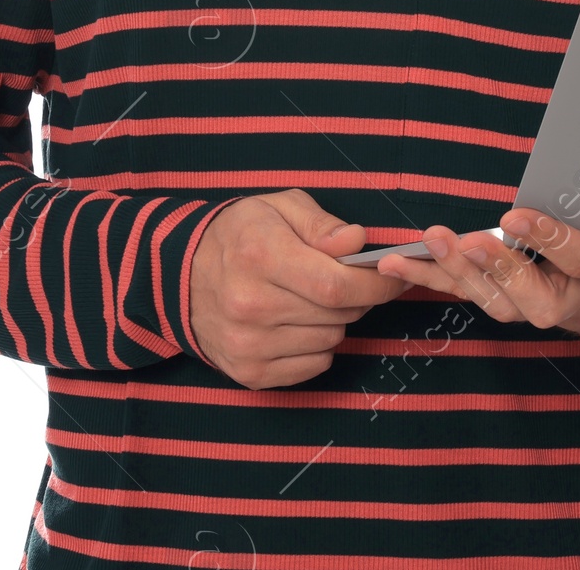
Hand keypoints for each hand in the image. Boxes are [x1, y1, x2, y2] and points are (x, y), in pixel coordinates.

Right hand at [188, 189, 408, 387]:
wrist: (183, 276)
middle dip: (358, 296)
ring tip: (312, 296)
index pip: (336, 285)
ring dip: (336, 320)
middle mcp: (250, 306)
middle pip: (338, 314)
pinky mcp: (249, 373)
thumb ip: (322, 224)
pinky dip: (319, 345)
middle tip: (349, 278)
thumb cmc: (242, 234)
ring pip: (330, 341)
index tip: (396, 276)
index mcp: (260, 257)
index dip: (376, 284)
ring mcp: (247, 345)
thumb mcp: (280, 207)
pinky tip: (298, 321)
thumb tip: (357, 242)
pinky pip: (314, 365)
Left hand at [377, 180, 579, 342]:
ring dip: (458, 275)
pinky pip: (474, 295)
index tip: (519, 215)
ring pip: (497, 299)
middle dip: (495, 267)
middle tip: (463, 240)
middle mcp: (576, 295)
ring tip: (425, 245)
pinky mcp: (521, 297)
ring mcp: (546, 301)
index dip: (551, 240)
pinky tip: (396, 263)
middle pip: (530, 291)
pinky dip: (436, 280)